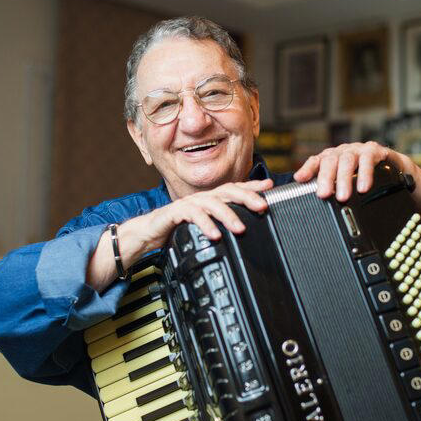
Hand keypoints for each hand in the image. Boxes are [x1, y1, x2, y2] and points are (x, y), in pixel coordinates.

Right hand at [144, 178, 273, 244]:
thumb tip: (245, 229)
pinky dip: (206, 225)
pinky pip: (193, 215)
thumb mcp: (206, 226)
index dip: (253, 186)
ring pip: (213, 203)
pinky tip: (215, 234)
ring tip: (241, 229)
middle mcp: (203, 198)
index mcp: (212, 199)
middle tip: (262, 206)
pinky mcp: (176, 212)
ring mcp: (190, 203)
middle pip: (228, 191)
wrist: (150, 232)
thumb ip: (222, 224)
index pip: (235, 188)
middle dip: (247, 197)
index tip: (270, 186)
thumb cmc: (179, 228)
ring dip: (229, 215)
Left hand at [293, 141, 409, 201]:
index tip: (300, 179)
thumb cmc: (365, 177)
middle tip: (323, 195)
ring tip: (343, 196)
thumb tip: (313, 205)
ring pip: (348, 161)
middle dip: (326, 179)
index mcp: (332, 158)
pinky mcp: (375, 151)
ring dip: (345, 179)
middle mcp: (343, 152)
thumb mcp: (346, 184)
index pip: (316, 161)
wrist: (393, 168)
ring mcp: (358, 150)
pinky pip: (368, 160)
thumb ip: (331, 190)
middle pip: (331, 161)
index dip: (308, 169)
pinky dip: (365, 174)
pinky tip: (364, 187)